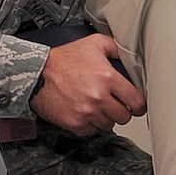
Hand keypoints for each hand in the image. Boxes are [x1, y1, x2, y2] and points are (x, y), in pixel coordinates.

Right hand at [30, 34, 146, 133]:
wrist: (36, 73)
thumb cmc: (63, 59)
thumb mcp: (94, 43)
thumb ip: (116, 47)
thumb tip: (132, 54)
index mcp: (107, 77)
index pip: (137, 101)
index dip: (139, 105)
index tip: (137, 105)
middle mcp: (98, 96)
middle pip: (125, 116)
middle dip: (122, 111)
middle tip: (114, 104)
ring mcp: (87, 112)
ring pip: (109, 125)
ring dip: (106, 117)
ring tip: (97, 105)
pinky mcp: (75, 123)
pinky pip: (92, 131)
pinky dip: (90, 124)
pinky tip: (85, 112)